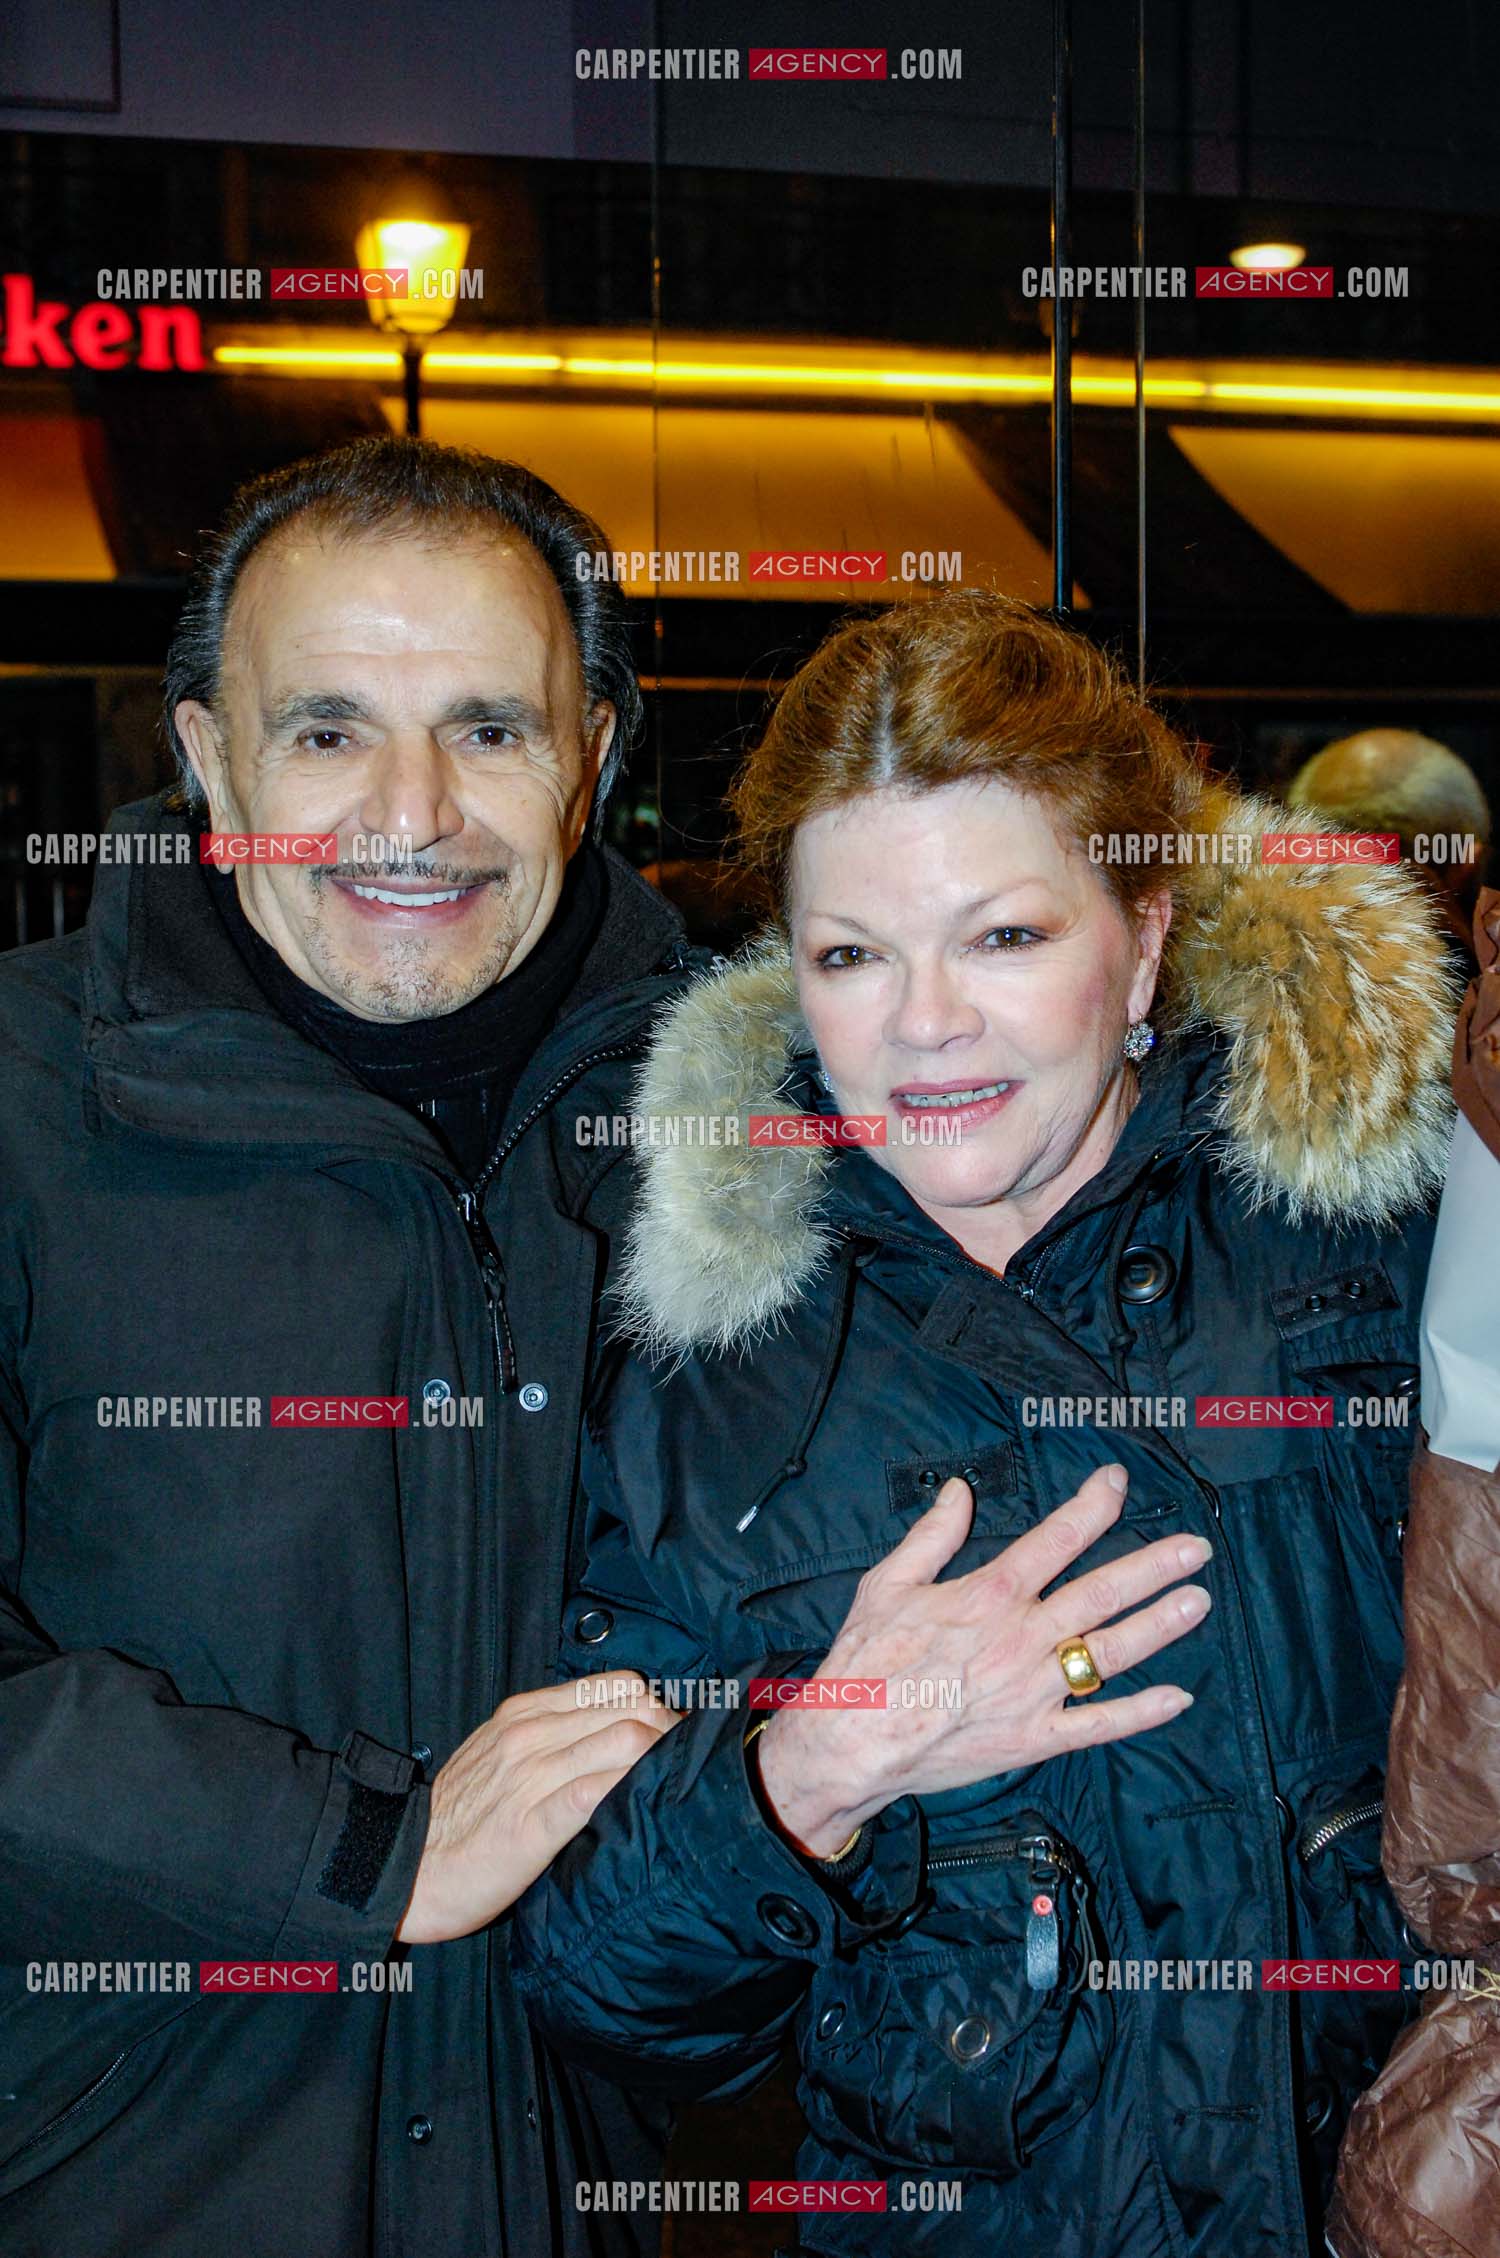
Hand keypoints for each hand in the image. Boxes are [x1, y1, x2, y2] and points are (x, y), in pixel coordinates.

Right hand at [397, 1674, 680, 1942]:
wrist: (405, 1866)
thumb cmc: (459, 1817)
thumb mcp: (500, 1753)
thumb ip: (551, 1735)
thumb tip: (616, 1732)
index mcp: (525, 1712)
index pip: (617, 1685)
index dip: (658, 1707)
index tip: (675, 1737)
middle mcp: (530, 1735)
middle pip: (631, 1707)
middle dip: (672, 1731)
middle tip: (686, 1762)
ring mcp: (529, 1777)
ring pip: (622, 1741)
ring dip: (662, 1759)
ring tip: (676, 1784)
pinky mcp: (530, 1826)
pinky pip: (594, 1792)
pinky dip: (630, 1789)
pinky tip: (647, 1803)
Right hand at [757, 1465, 1210, 1856]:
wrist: (851, 1741)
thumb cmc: (865, 1661)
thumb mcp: (887, 1583)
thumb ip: (932, 1535)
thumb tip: (958, 1490)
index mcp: (989, 1595)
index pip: (1056, 1538)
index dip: (1093, 1506)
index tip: (1119, 1481)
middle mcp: (1022, 1638)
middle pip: (1101, 1593)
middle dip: (1153, 1566)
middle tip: (1196, 1548)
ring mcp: (1034, 1692)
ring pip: (1111, 1653)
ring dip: (1159, 1626)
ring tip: (1197, 1602)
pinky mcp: (1034, 1739)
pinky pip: (1098, 1726)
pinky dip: (1140, 1713)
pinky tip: (1178, 1697)